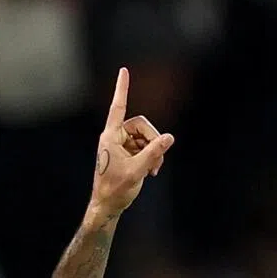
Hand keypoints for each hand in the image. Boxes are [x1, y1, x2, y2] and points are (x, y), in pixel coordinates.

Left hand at [90, 68, 174, 214]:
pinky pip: (143, 147)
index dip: (122, 89)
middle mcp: (114, 137)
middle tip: (158, 159)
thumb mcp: (138, 170)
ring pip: (144, 137)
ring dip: (153, 150)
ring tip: (154, 169)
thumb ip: (154, 152)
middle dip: (153, 140)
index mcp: (110, 137)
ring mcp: (120, 145)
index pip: (118, 108)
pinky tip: (152, 170)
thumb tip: (169, 137)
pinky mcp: (125, 154)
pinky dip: (150, 156)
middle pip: (141, 125)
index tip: (124, 71)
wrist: (106, 206)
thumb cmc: (115, 189)